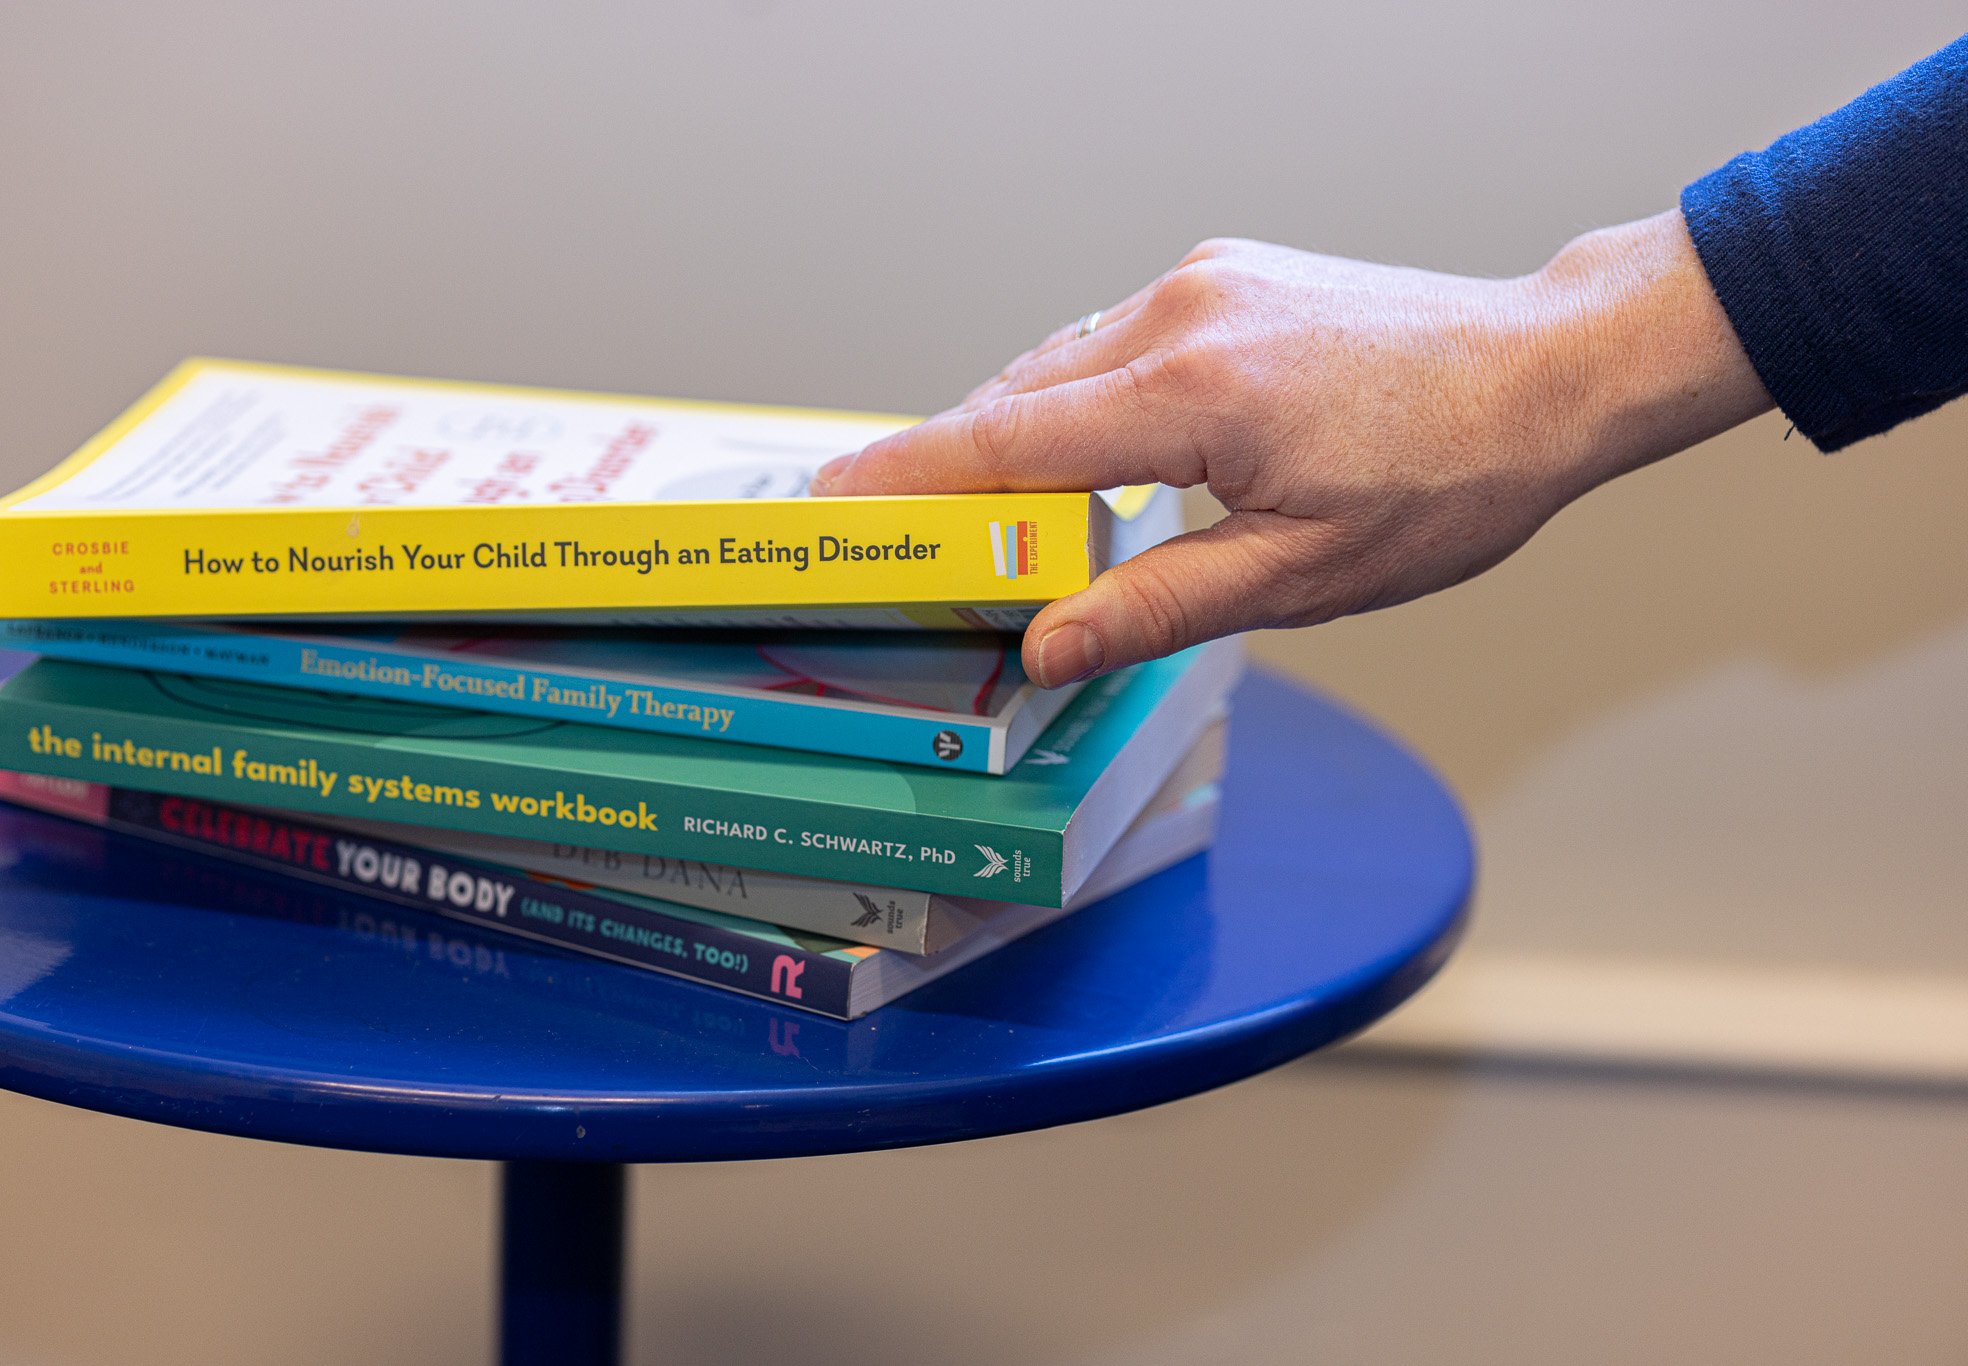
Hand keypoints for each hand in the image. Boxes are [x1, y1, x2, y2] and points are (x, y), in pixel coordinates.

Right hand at [812, 211, 1770, 687]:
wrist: (1546, 372)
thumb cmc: (1449, 480)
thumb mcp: (1303, 574)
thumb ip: (1158, 606)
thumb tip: (1046, 643)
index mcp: (1195, 392)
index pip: (1007, 441)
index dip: (909, 478)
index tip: (830, 502)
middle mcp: (1181, 312)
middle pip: (1015, 397)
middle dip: (944, 466)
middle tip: (889, 533)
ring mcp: (1202, 281)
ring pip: (1056, 363)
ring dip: (1009, 433)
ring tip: (980, 513)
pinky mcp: (1223, 275)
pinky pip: (1106, 339)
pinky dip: (1069, 398)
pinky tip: (1073, 450)